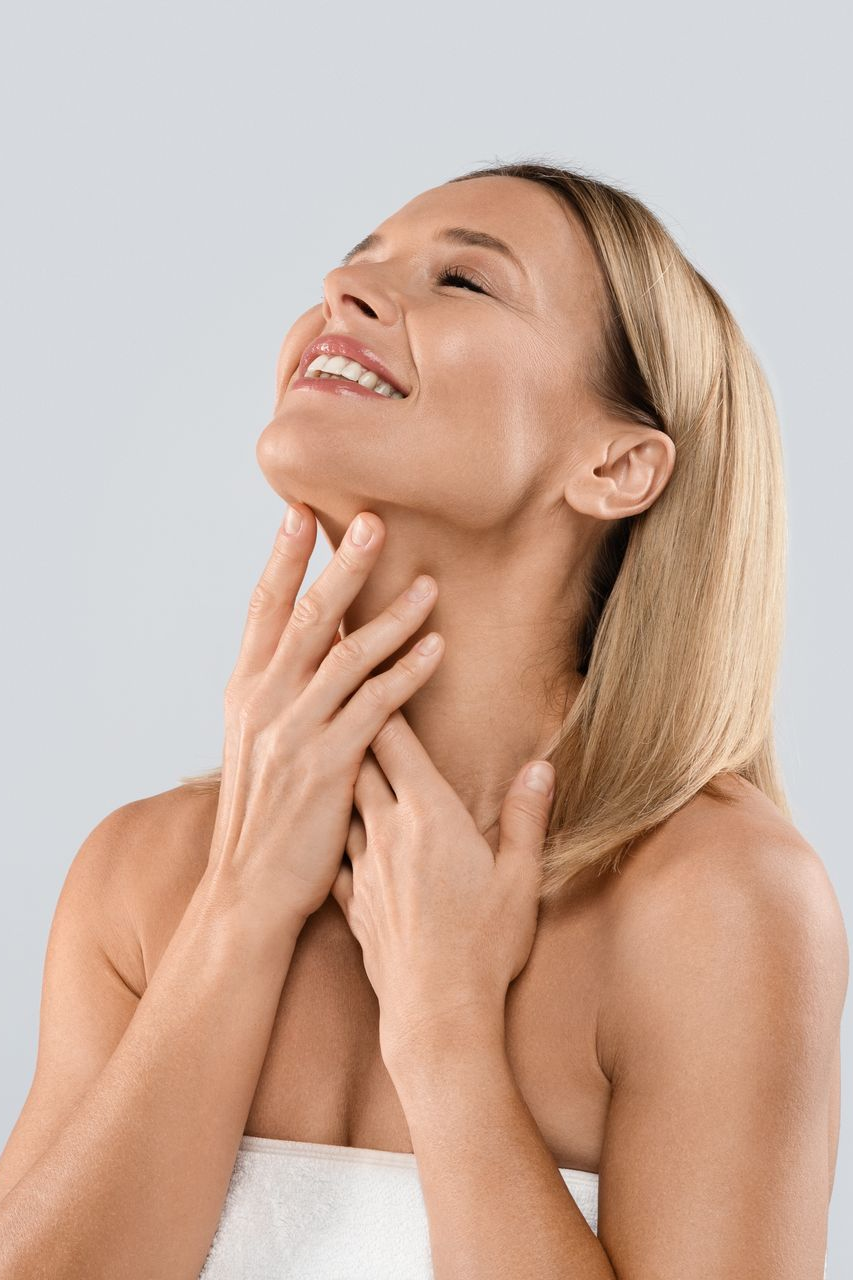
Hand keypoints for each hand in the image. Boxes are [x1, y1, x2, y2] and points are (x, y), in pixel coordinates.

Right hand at [204, 506, 443, 936]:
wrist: (249, 889)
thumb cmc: (262, 818)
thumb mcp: (254, 746)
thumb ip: (278, 695)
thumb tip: (308, 653)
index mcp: (244, 691)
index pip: (263, 609)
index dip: (282, 559)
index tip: (299, 512)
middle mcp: (263, 701)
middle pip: (309, 616)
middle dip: (343, 564)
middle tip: (375, 521)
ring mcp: (294, 731)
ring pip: (348, 653)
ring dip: (393, 614)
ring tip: (430, 584)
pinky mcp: (328, 764)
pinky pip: (376, 705)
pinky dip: (408, 672)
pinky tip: (437, 648)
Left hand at [329, 708, 555, 1072]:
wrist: (436, 1015)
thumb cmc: (486, 947)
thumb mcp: (520, 878)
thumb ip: (527, 817)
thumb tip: (540, 767)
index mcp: (430, 815)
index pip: (395, 738)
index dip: (378, 693)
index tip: (364, 658)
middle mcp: (387, 830)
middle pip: (356, 756)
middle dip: (346, 714)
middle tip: (331, 677)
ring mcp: (362, 865)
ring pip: (338, 799)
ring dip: (333, 767)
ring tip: (323, 737)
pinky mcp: (349, 900)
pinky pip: (334, 847)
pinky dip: (328, 824)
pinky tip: (322, 819)